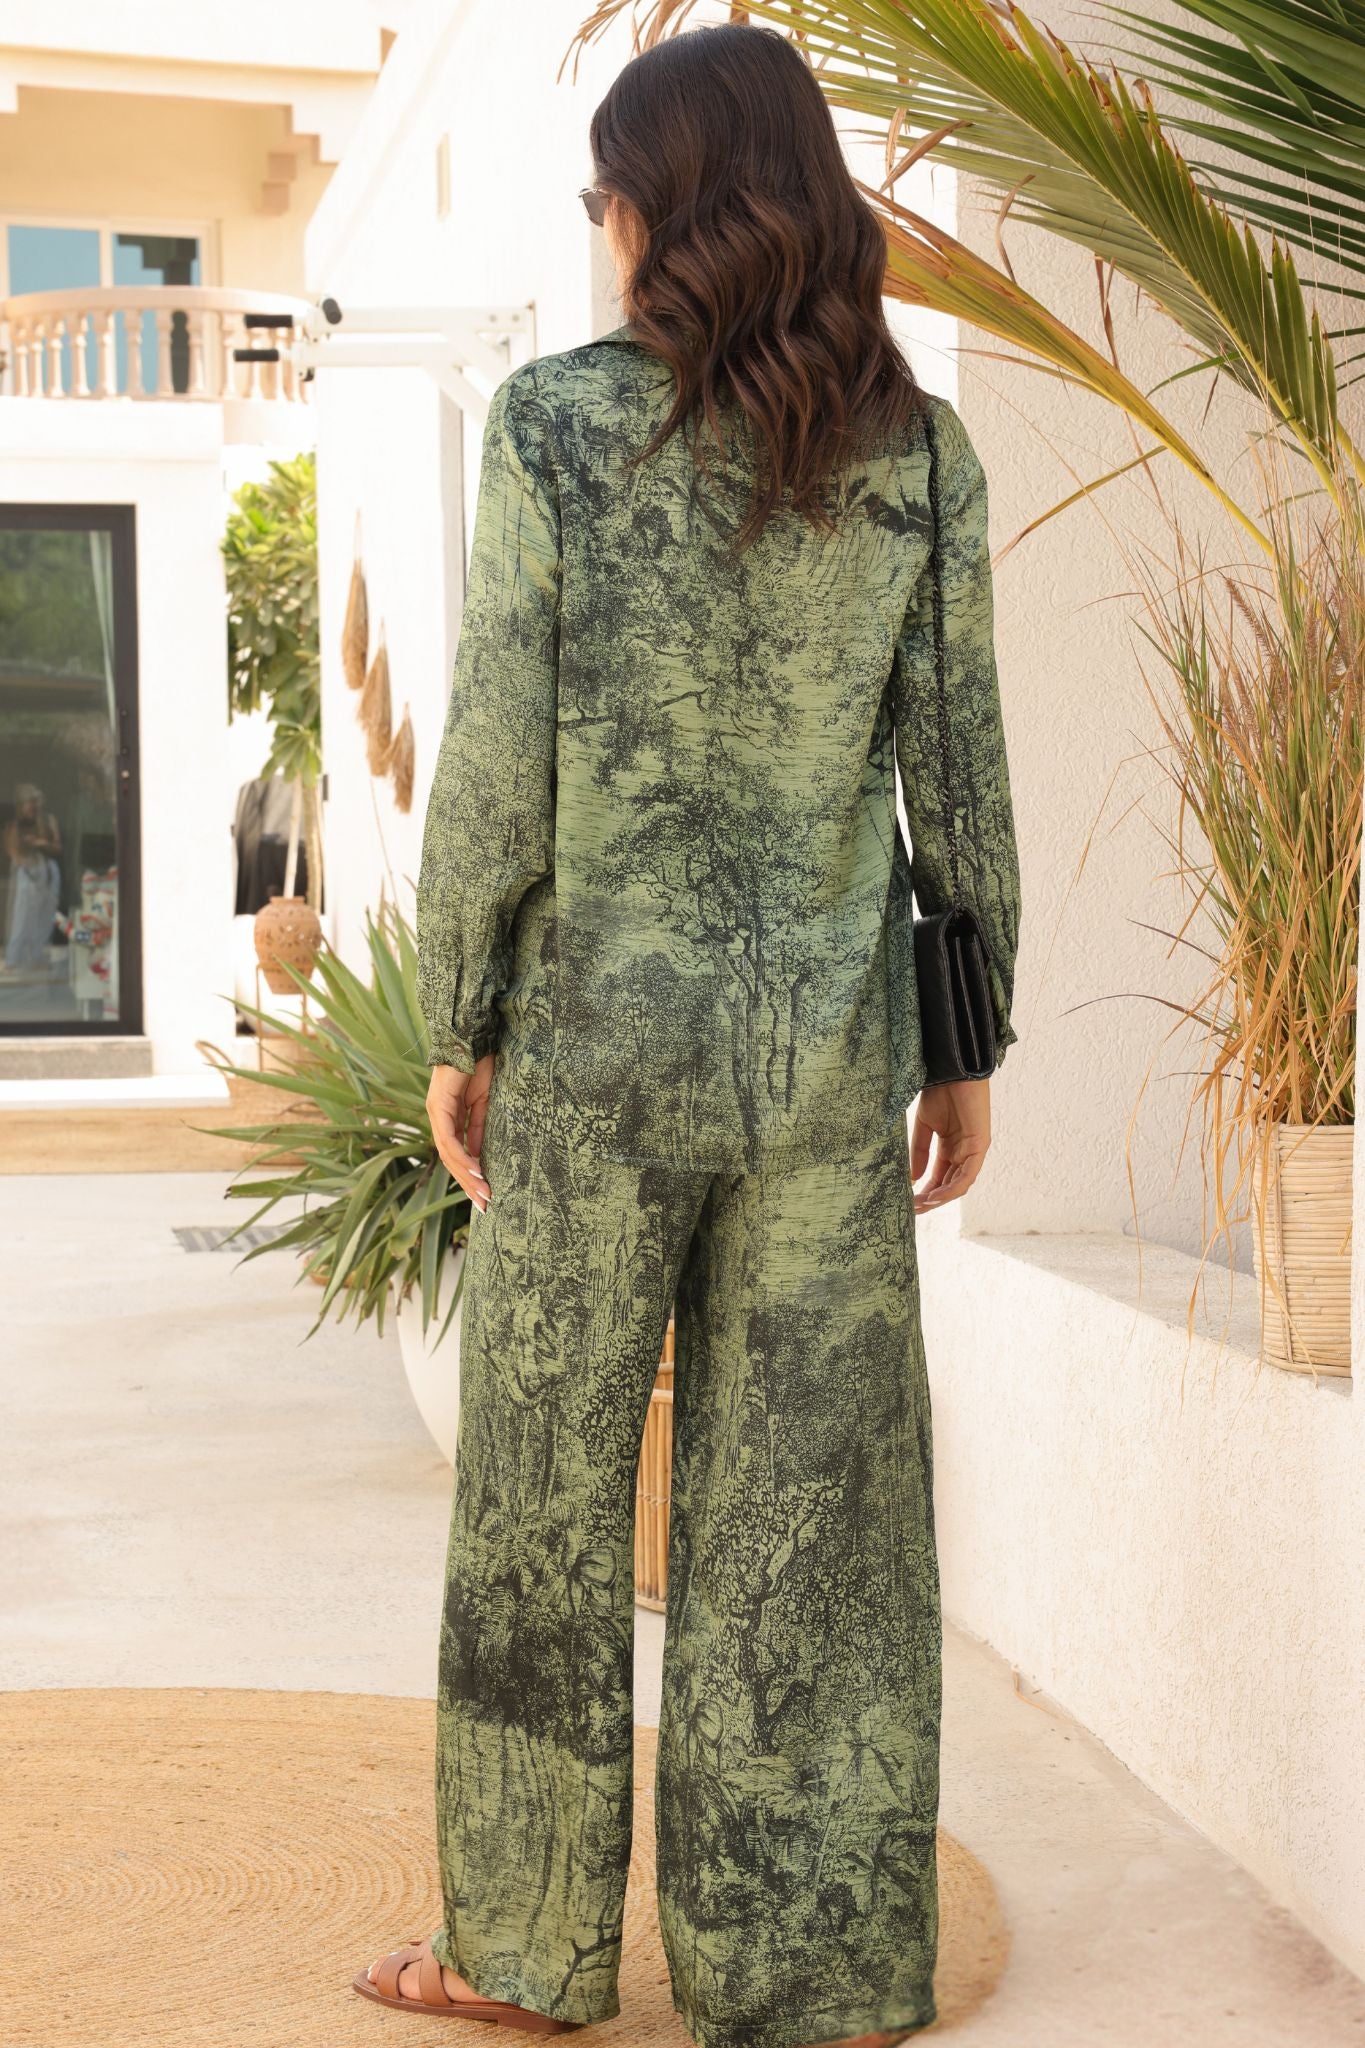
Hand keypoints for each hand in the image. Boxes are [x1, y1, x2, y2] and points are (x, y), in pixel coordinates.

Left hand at [426, 1056, 494, 1213]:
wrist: (474, 1038)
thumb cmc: (482, 1064)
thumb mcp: (484, 1103)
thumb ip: (478, 1128)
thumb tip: (480, 1156)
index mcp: (448, 1115)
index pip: (456, 1152)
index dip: (469, 1174)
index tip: (484, 1193)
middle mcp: (437, 1116)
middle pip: (450, 1159)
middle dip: (467, 1183)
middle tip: (484, 1205)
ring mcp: (435, 1111)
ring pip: (448, 1153)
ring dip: (466, 1176)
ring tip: (483, 1193)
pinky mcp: (438, 1106)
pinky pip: (449, 1139)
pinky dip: (463, 1158)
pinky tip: (476, 1172)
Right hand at [910, 1078, 990, 1213]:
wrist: (953, 1071)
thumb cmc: (941, 1092)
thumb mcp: (924, 1125)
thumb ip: (920, 1152)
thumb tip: (913, 1179)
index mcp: (950, 1147)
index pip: (939, 1177)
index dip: (925, 1192)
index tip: (908, 1202)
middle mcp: (963, 1152)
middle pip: (949, 1184)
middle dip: (931, 1199)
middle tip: (913, 1210)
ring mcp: (973, 1150)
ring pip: (959, 1184)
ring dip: (941, 1198)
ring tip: (922, 1205)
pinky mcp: (981, 1145)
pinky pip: (967, 1174)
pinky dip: (952, 1187)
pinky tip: (937, 1195)